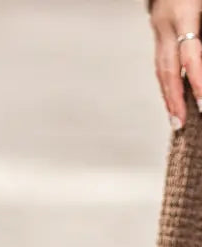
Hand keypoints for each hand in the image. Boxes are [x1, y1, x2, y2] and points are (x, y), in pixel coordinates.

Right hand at [151, 0, 201, 129]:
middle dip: (175, 98)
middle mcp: (167, 26)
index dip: (197, 80)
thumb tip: (201, 67)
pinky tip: (172, 98)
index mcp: (184, 14)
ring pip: (161, 69)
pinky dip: (166, 83)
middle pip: (168, 69)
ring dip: (168, 96)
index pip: (190, 54)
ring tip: (174, 118)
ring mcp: (159, 31)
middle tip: (180, 122)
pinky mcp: (159, 34)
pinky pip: (161, 64)